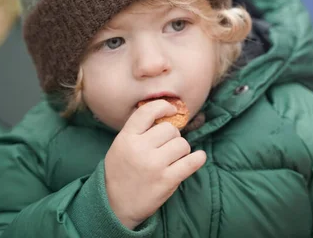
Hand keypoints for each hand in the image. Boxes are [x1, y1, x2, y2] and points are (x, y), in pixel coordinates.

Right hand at [104, 99, 206, 229]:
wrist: (114, 205)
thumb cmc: (120, 172)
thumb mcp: (120, 146)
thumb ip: (138, 130)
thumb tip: (165, 113)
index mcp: (126, 138)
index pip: (148, 112)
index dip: (163, 106)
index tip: (171, 109)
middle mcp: (140, 149)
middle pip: (170, 129)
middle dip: (172, 136)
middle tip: (166, 147)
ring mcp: (154, 164)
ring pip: (182, 144)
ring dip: (182, 150)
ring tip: (173, 158)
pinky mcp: (167, 180)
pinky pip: (191, 162)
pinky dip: (198, 158)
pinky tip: (198, 157)